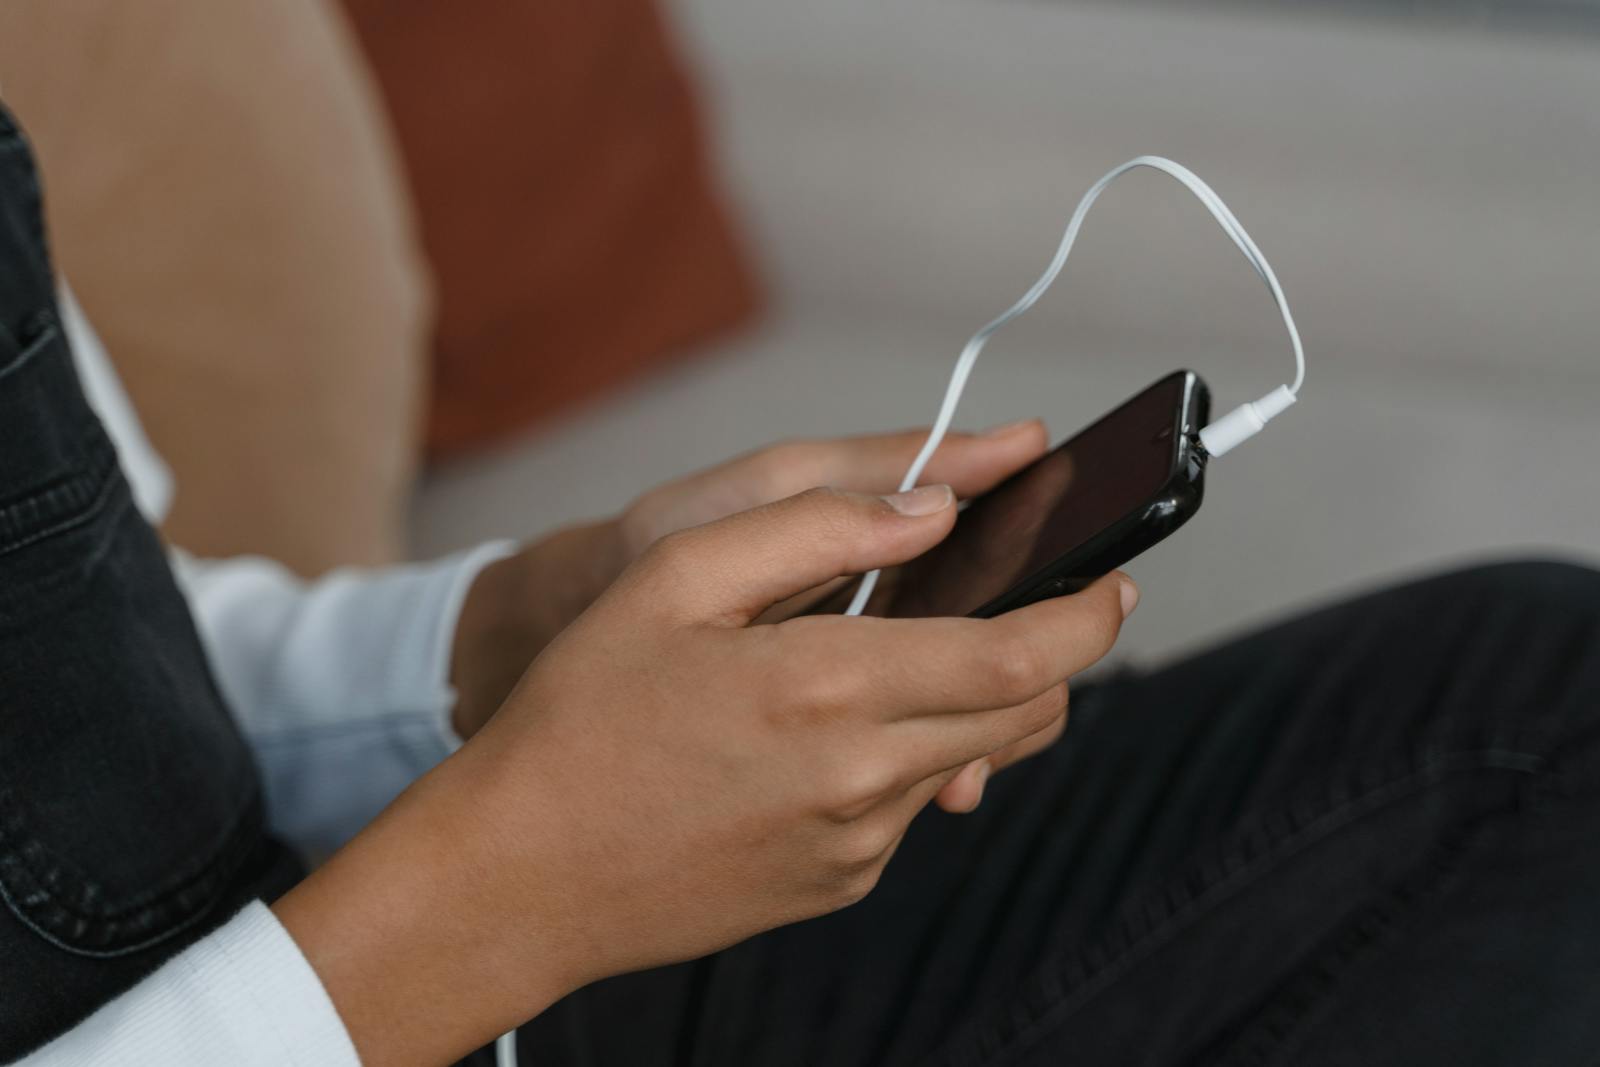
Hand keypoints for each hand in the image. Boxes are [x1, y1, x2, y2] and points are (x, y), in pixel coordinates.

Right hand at [276, 484, 1134, 1066]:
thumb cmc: (582, 716)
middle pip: (1026, 713)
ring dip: (970, 701)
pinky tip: (822, 734)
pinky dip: (904, 757)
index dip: (1089, 616)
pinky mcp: (836, 883)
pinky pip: (907, 808)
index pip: (1024, 655)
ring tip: (892, 662)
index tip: (1113, 583)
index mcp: (832, 687)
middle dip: (1051, 654)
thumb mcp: (676, 577)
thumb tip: (931, 512)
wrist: (519, 873)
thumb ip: (819, 529)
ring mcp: (855, 844)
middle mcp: (864, 778)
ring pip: (970, 758)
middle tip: (1020, 606)